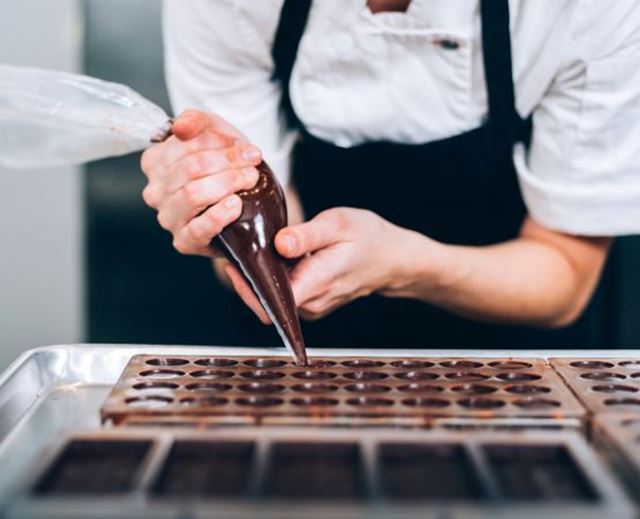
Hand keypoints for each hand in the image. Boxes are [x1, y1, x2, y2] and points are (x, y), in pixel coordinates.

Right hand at [140, 109, 262, 256]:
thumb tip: (181, 126)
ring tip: (250, 179)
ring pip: (193, 194)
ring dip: (228, 183)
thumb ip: (197, 121)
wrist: (244, 204)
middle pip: (191, 168)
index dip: (219, 141)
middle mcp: (155, 191)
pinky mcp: (184, 241)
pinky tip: (235, 205)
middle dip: (228, 161)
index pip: (183, 144)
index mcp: (155, 162)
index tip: (245, 147)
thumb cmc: (224, 168)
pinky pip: (198, 228)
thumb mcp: (214, 134)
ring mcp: (168, 217)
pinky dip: (219, 215)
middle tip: (253, 161)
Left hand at [232, 207, 413, 321]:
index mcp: (316, 284)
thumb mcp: (339, 225)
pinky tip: (271, 255)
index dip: (246, 285)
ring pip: (273, 298)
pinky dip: (273, 278)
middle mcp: (312, 303)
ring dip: (259, 278)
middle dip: (246, 278)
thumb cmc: (369, 238)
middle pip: (266, 301)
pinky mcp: (311, 301)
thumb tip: (279, 243)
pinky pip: (284, 293)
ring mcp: (312, 306)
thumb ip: (307, 236)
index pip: (270, 301)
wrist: (393, 258)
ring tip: (250, 248)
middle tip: (235, 248)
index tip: (233, 262)